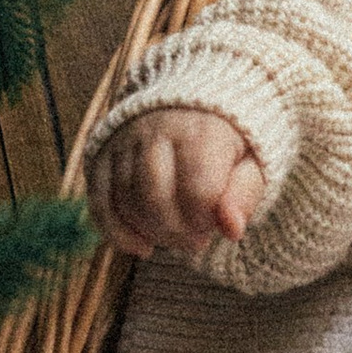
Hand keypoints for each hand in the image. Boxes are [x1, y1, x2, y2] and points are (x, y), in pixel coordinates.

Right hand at [88, 106, 264, 258]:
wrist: (191, 105)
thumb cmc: (226, 143)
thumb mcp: (252, 163)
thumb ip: (244, 195)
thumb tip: (233, 230)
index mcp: (201, 130)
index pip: (197, 191)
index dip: (205, 220)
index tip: (214, 225)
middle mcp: (156, 129)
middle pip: (154, 198)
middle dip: (176, 232)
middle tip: (195, 240)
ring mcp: (124, 140)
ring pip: (125, 201)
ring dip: (151, 233)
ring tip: (176, 236)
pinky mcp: (102, 153)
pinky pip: (99, 201)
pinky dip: (117, 232)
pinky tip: (141, 247)